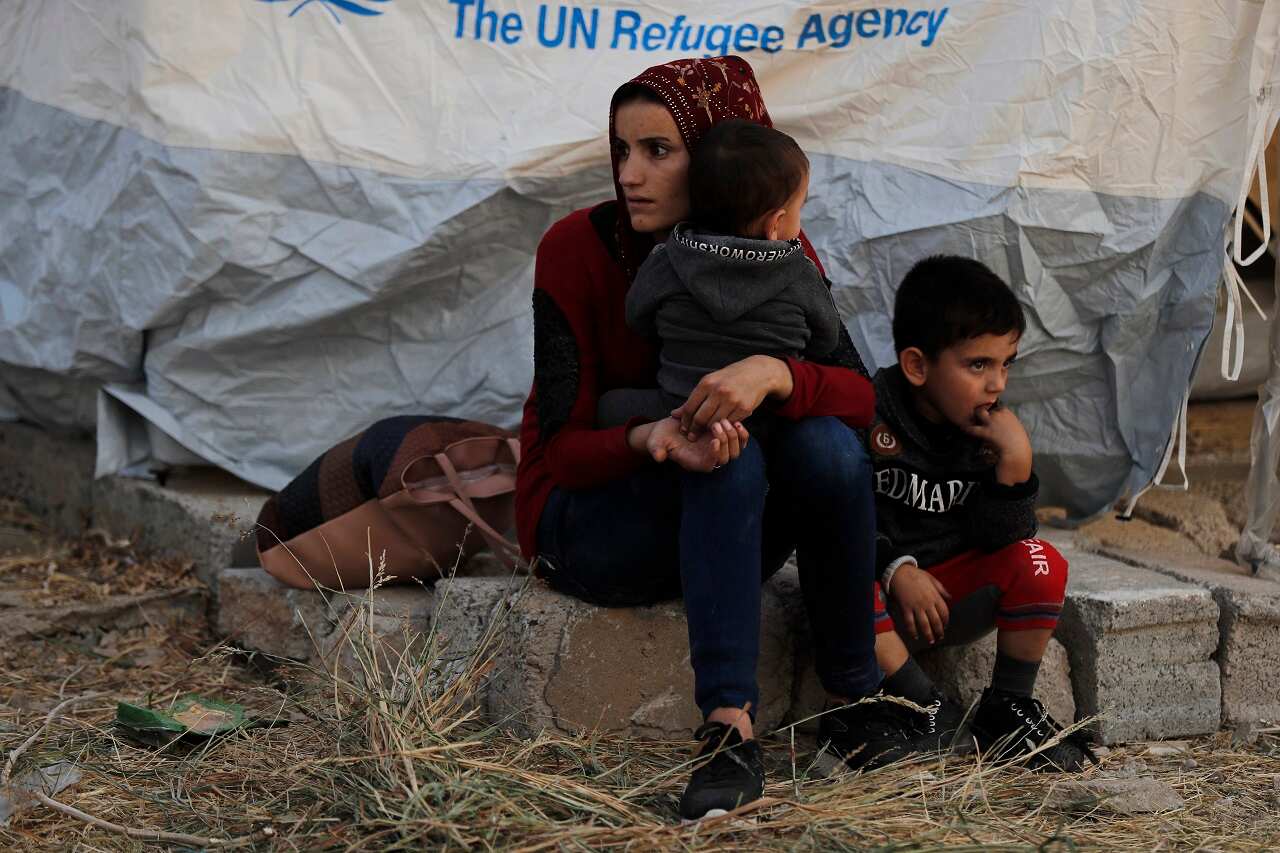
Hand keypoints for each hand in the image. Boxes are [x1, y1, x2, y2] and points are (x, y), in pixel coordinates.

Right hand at [644, 416, 749, 471]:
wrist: (669, 428)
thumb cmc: (661, 437)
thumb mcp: (656, 442)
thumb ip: (657, 449)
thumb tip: (658, 457)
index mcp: (694, 462)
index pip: (709, 464)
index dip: (714, 454)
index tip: (713, 440)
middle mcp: (709, 458)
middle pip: (725, 458)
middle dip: (724, 442)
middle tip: (716, 424)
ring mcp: (718, 449)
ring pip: (735, 450)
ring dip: (733, 436)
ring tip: (723, 420)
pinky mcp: (724, 439)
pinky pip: (739, 441)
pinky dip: (741, 433)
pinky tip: (735, 420)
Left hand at [672, 355, 791, 439]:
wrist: (758, 373)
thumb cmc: (729, 379)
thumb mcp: (710, 383)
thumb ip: (693, 399)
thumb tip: (674, 414)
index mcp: (707, 383)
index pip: (690, 408)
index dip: (685, 421)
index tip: (683, 429)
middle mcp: (719, 391)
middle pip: (700, 418)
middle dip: (694, 430)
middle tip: (692, 436)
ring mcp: (732, 400)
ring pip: (715, 423)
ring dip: (709, 430)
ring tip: (706, 432)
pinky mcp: (744, 408)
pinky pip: (729, 423)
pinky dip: (724, 427)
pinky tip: (721, 427)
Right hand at [888, 563, 951, 644]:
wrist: (899, 572)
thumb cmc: (916, 574)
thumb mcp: (932, 579)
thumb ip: (941, 589)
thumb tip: (950, 598)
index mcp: (935, 596)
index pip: (944, 612)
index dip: (946, 621)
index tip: (945, 626)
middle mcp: (927, 603)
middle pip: (936, 621)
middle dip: (939, 631)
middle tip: (940, 637)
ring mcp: (916, 607)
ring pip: (924, 624)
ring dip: (928, 634)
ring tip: (931, 641)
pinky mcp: (905, 608)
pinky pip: (910, 623)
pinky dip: (912, 631)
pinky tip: (915, 636)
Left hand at [962, 403, 1031, 485]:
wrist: (1017, 450)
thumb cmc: (1018, 442)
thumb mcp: (1015, 428)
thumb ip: (1007, 424)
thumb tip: (1001, 425)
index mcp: (1007, 413)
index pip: (996, 407)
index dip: (992, 412)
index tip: (990, 416)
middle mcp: (999, 414)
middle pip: (987, 408)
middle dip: (982, 411)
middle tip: (977, 415)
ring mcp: (992, 421)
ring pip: (979, 412)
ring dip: (975, 416)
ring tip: (969, 419)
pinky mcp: (987, 431)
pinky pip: (973, 428)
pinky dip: (967, 429)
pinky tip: (964, 429)